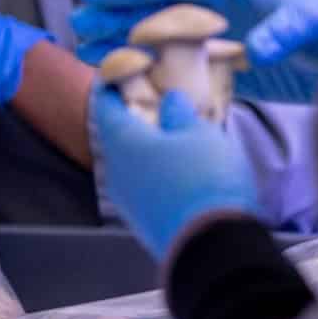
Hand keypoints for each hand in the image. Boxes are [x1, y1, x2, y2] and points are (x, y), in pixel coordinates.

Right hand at [73, 0, 317, 103]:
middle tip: (77, 25)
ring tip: (88, 50)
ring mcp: (220, 39)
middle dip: (115, 15)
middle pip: (155, 8)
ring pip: (160, 38)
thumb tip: (257, 49)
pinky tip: (129, 80)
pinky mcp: (229, 69)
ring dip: (125, 42)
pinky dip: (153, 73)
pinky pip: (180, 68)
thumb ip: (282, 32)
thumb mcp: (308, 25)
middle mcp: (216, 11)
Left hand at [92, 85, 259, 260]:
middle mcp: (116, 170)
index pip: (106, 104)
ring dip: (148, 147)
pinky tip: (179, 170)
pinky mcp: (144, 221)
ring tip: (176, 135)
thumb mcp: (199, 133)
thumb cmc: (203, 178)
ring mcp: (127, 199)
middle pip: (118, 135)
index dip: (112, 85)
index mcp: (123, 141)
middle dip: (135, 117)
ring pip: (132, 163)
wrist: (212, 248)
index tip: (121, 70)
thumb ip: (179, 113)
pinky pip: (144, 185)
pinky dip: (156, 171)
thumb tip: (169, 102)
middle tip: (157, 101)